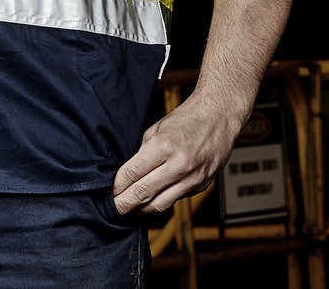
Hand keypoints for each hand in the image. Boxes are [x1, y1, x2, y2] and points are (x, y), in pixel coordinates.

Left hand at [112, 93, 241, 215]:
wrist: (218, 118)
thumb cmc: (187, 119)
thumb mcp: (157, 128)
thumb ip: (143, 151)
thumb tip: (130, 173)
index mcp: (164, 146)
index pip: (133, 174)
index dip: (118, 186)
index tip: (110, 191)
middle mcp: (178, 166)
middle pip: (143, 193)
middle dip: (124, 204)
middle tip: (113, 208)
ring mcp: (191, 179)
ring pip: (160, 204)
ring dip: (141, 210)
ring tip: (129, 211)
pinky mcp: (200, 186)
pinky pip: (176, 199)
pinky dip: (161, 202)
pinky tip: (151, 202)